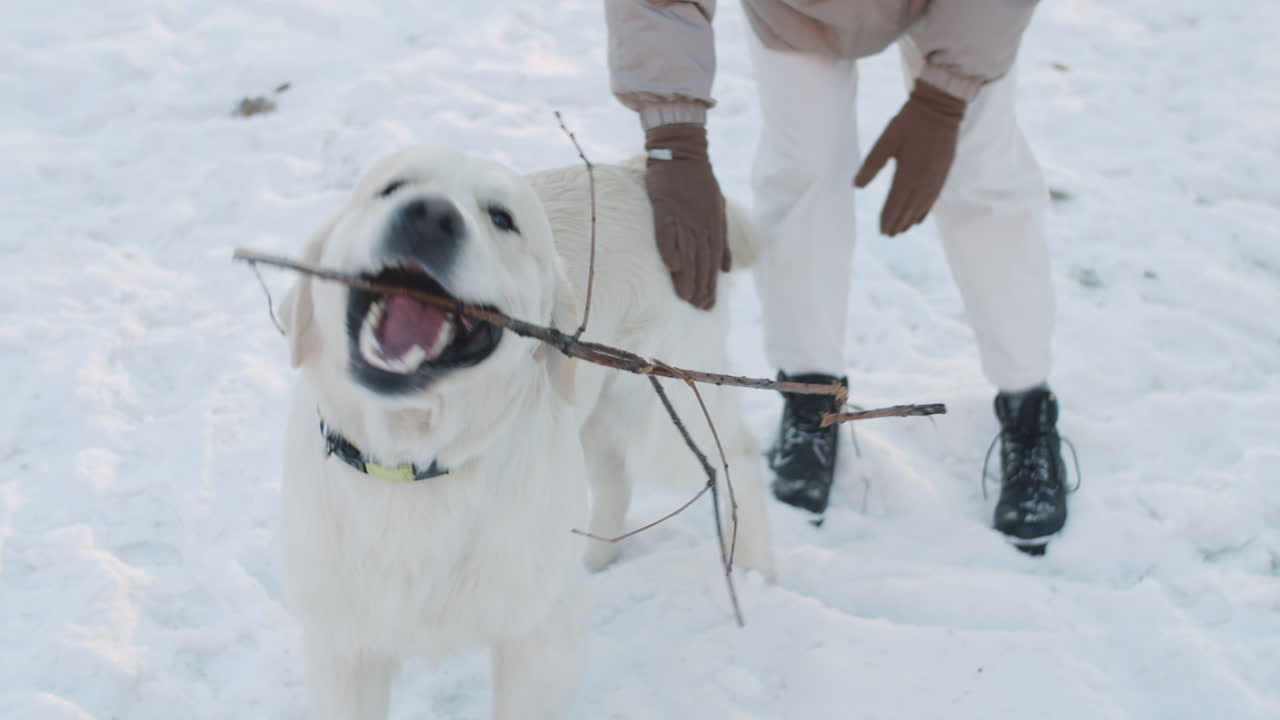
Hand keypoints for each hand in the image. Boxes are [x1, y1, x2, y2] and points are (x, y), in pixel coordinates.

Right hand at [644, 124, 729, 309]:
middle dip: (700, 286)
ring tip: (686, 297)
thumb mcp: (719, 209)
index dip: (711, 284)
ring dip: (687, 275)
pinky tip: (672, 267)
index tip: (708, 304)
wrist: (681, 154)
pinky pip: (666, 233)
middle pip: (701, 260)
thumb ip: (722, 240)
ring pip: (686, 252)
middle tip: (697, 307)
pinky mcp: (665, 209)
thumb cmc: (700, 182)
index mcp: (714, 226)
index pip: (713, 261)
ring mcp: (683, 217)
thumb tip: (726, 269)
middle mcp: (701, 224)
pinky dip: (669, 249)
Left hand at [854, 80, 965, 235]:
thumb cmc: (909, 123)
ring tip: (901, 230)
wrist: (940, 109)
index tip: (881, 230)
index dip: (887, 219)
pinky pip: (933, 199)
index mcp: (907, 175)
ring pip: (922, 207)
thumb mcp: (885, 142)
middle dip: (898, 223)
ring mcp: (935, 179)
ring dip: (910, 220)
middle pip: (909, 210)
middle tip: (888, 235)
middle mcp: (923, 182)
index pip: (895, 204)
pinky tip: (919, 217)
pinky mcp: (943, 174)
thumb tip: (856, 186)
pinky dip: (925, 211)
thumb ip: (871, 165)